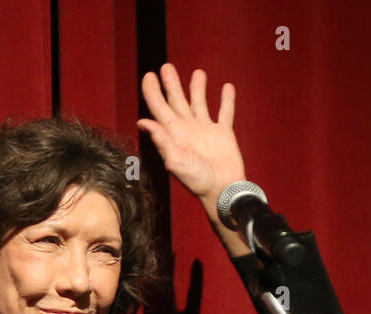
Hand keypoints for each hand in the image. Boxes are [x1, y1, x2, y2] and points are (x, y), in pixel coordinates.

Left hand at [138, 64, 245, 217]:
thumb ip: (161, 140)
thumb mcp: (175, 160)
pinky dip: (227, 100)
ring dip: (198, 88)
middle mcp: (188, 129)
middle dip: (171, 84)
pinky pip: (225, 112)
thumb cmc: (198, 180)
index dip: (152, 92)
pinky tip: (226, 87)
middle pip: (177, 101)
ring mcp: (206, 130)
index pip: (159, 108)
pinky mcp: (223, 134)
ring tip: (198, 72)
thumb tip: (143, 122)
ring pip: (200, 103)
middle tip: (166, 67)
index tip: (149, 75)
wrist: (223, 190)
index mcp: (174, 134)